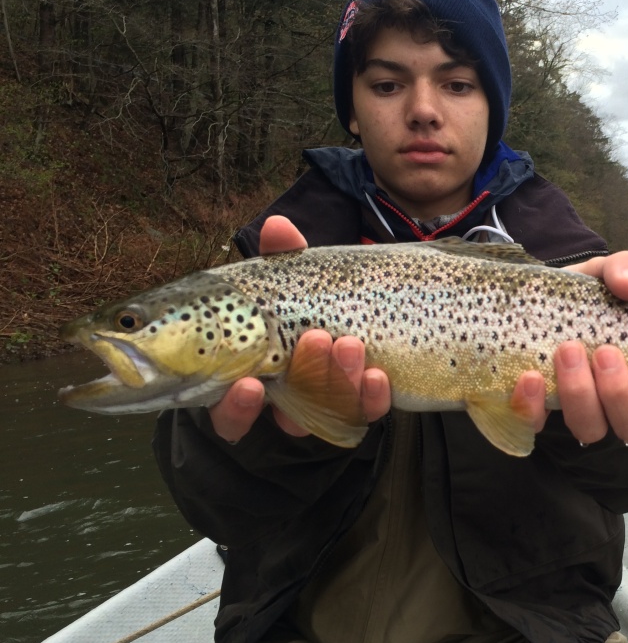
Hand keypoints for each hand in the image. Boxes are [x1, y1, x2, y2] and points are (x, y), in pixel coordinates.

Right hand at [209, 217, 390, 441]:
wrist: (368, 312)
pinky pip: (365, 412)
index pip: (231, 409)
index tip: (248, 385)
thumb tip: (278, 226)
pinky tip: (379, 376)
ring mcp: (325, 406)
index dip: (237, 407)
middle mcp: (284, 401)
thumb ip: (285, 258)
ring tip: (350, 344)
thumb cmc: (306, 300)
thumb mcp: (295, 278)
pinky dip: (371, 397)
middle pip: (284, 416)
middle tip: (317, 339)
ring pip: (328, 412)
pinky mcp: (360, 406)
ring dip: (338, 382)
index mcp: (252, 376)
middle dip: (302, 379)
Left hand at [510, 251, 627, 444]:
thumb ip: (625, 270)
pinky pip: (536, 425)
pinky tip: (530, 378)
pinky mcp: (539, 413)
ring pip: (590, 430)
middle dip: (619, 394)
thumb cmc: (585, 297)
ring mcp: (579, 412)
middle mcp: (617, 403)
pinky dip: (533, 407)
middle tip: (604, 352)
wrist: (535, 299)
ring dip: (581, 395)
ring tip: (567, 351)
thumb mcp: (606, 275)